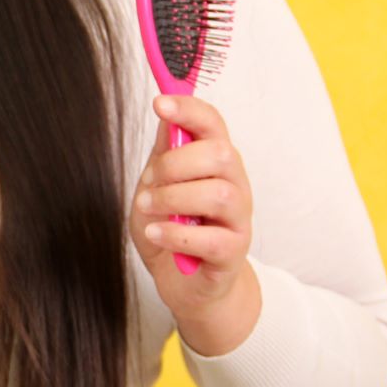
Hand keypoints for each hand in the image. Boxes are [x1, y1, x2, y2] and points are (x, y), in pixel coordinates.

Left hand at [129, 94, 256, 336]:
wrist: (183, 282)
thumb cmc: (171, 227)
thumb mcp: (157, 184)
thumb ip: (163, 152)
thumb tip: (165, 114)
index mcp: (215, 161)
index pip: (213, 123)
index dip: (189, 109)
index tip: (160, 103)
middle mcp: (234, 184)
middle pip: (220, 154)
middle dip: (176, 164)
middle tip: (150, 182)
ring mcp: (237, 219)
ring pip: (219, 194)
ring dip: (173, 198)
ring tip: (148, 208)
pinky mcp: (232, 253)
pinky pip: (212, 240)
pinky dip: (176, 234)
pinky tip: (156, 232)